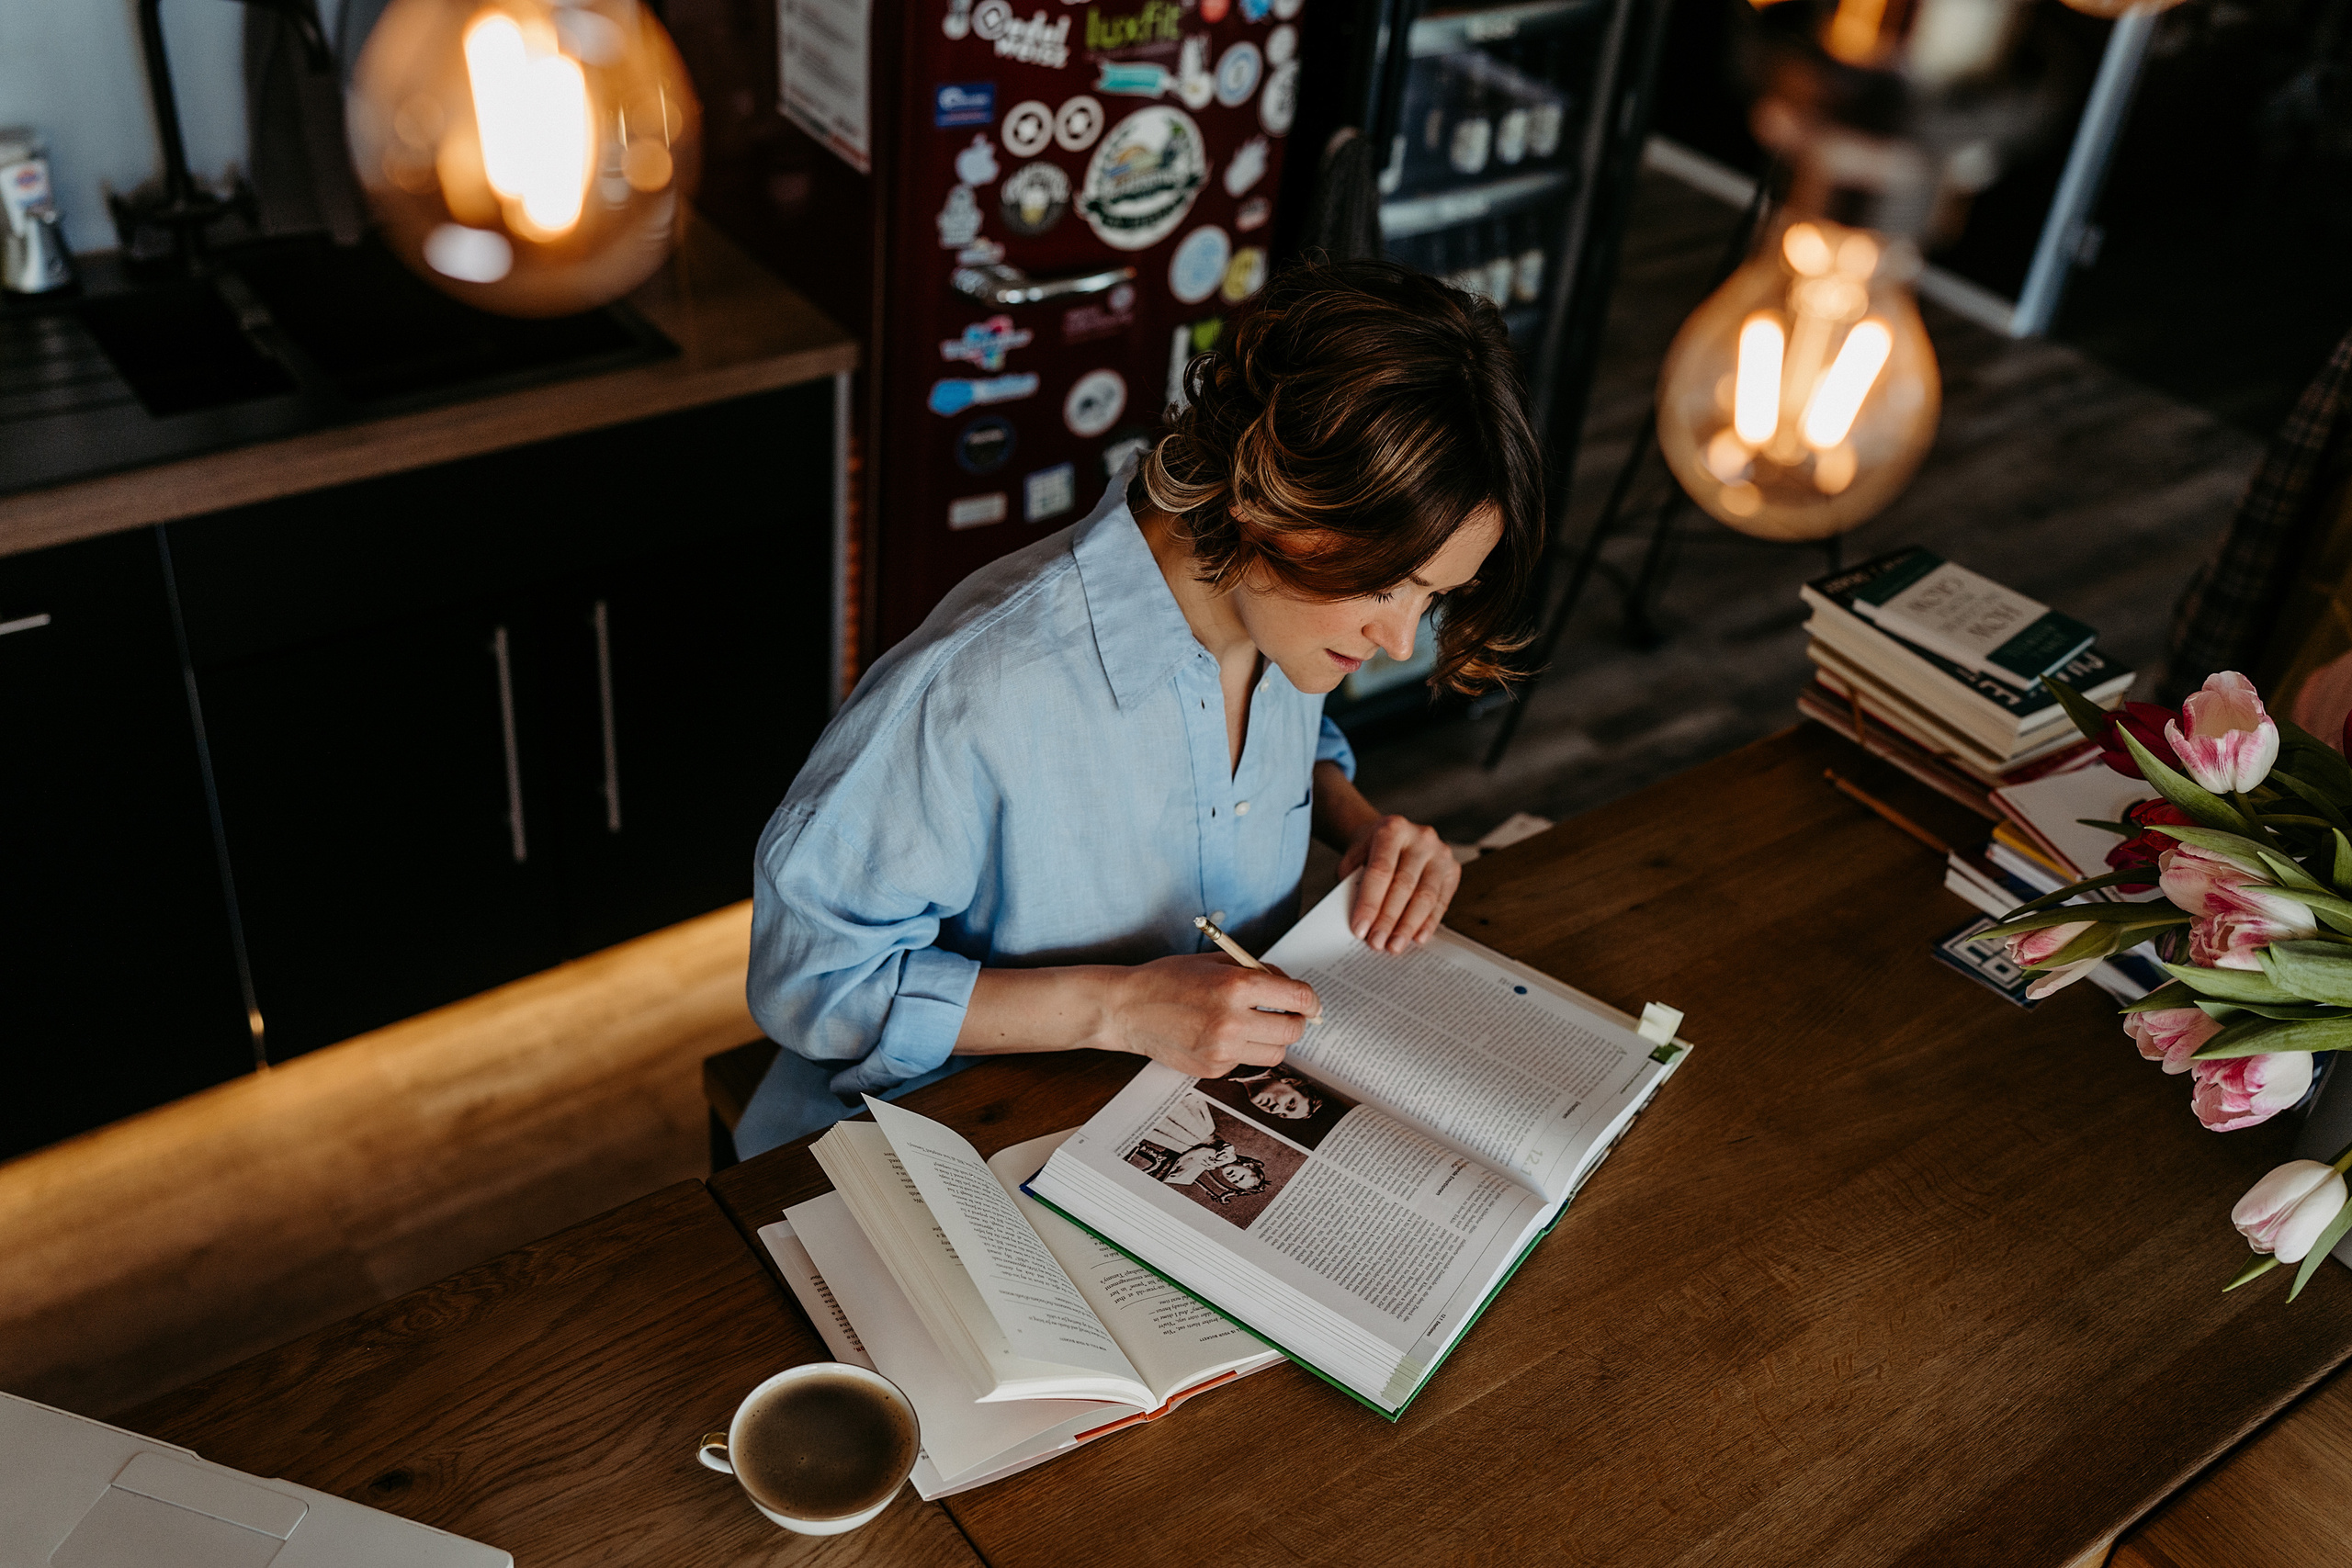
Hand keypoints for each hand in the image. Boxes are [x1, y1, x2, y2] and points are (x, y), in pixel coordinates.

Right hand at [1106, 954, 1320, 1077]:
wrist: (1127, 1009)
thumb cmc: (1170, 978)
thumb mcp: (1216, 961)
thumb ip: (1257, 972)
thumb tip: (1293, 990)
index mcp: (1237, 985)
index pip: (1299, 997)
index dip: (1311, 1000)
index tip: (1309, 1003)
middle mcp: (1233, 1020)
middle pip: (1293, 1030)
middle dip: (1296, 1021)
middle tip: (1287, 1014)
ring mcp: (1223, 1049)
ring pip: (1276, 1052)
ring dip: (1274, 1039)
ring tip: (1254, 1025)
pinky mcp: (1213, 1068)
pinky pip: (1246, 1061)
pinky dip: (1244, 1050)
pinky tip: (1221, 1036)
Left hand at [1338, 814, 1458, 952]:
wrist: (1392, 834)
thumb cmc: (1371, 849)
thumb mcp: (1354, 857)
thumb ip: (1353, 882)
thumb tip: (1361, 920)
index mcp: (1393, 828)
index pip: (1381, 870)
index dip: (1370, 902)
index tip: (1360, 929)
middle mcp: (1421, 838)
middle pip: (1404, 885)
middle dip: (1389, 919)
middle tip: (1377, 943)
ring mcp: (1441, 853)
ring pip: (1426, 896)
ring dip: (1409, 925)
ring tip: (1395, 945)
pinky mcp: (1453, 869)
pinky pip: (1441, 901)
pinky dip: (1428, 923)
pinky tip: (1418, 938)